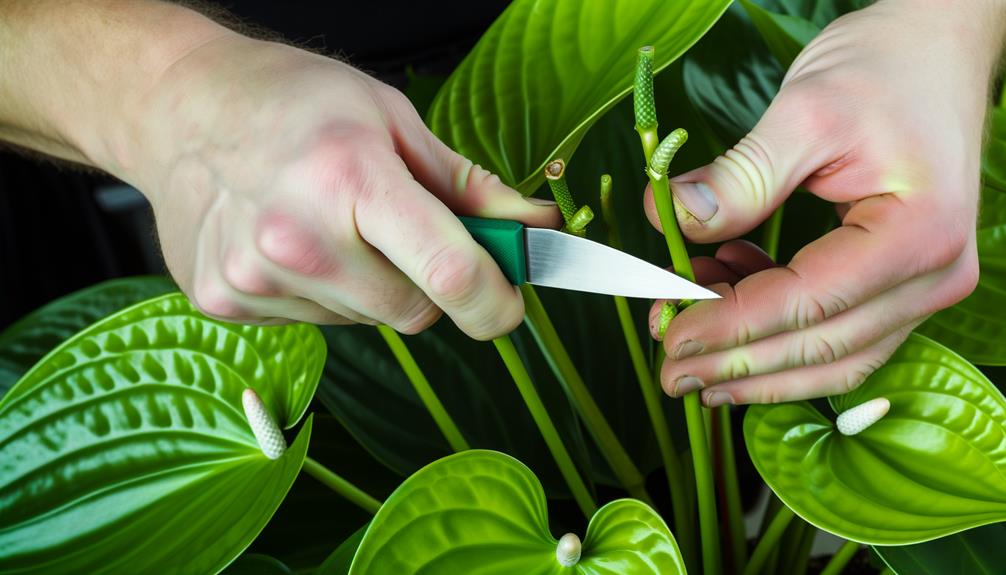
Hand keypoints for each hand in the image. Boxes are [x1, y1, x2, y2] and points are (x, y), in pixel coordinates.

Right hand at [128, 33, 559, 338]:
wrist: (178, 107)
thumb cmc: (292, 100)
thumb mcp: (392, 120)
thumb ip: (469, 188)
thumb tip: (536, 231)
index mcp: (351, 178)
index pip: (450, 273)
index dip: (497, 301)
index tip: (509, 303)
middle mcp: (299, 238)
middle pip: (414, 311)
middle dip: (428, 283)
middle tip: (403, 233)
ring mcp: (255, 277)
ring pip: (366, 321)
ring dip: (373, 287)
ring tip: (334, 226)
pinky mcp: (226, 302)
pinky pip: (316, 322)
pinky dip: (325, 294)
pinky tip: (295, 245)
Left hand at [645, 0, 1003, 404]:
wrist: (935, 51)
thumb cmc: (883, 70)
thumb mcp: (805, 111)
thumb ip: (742, 176)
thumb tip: (672, 221)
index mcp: (919, 235)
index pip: (807, 305)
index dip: (731, 328)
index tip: (670, 336)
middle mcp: (933, 276)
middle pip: (821, 347)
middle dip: (736, 365)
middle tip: (669, 370)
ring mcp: (922, 285)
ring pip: (831, 355)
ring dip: (754, 360)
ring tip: (686, 348)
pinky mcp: (899, 281)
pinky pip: (836, 328)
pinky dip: (775, 326)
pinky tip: (724, 294)